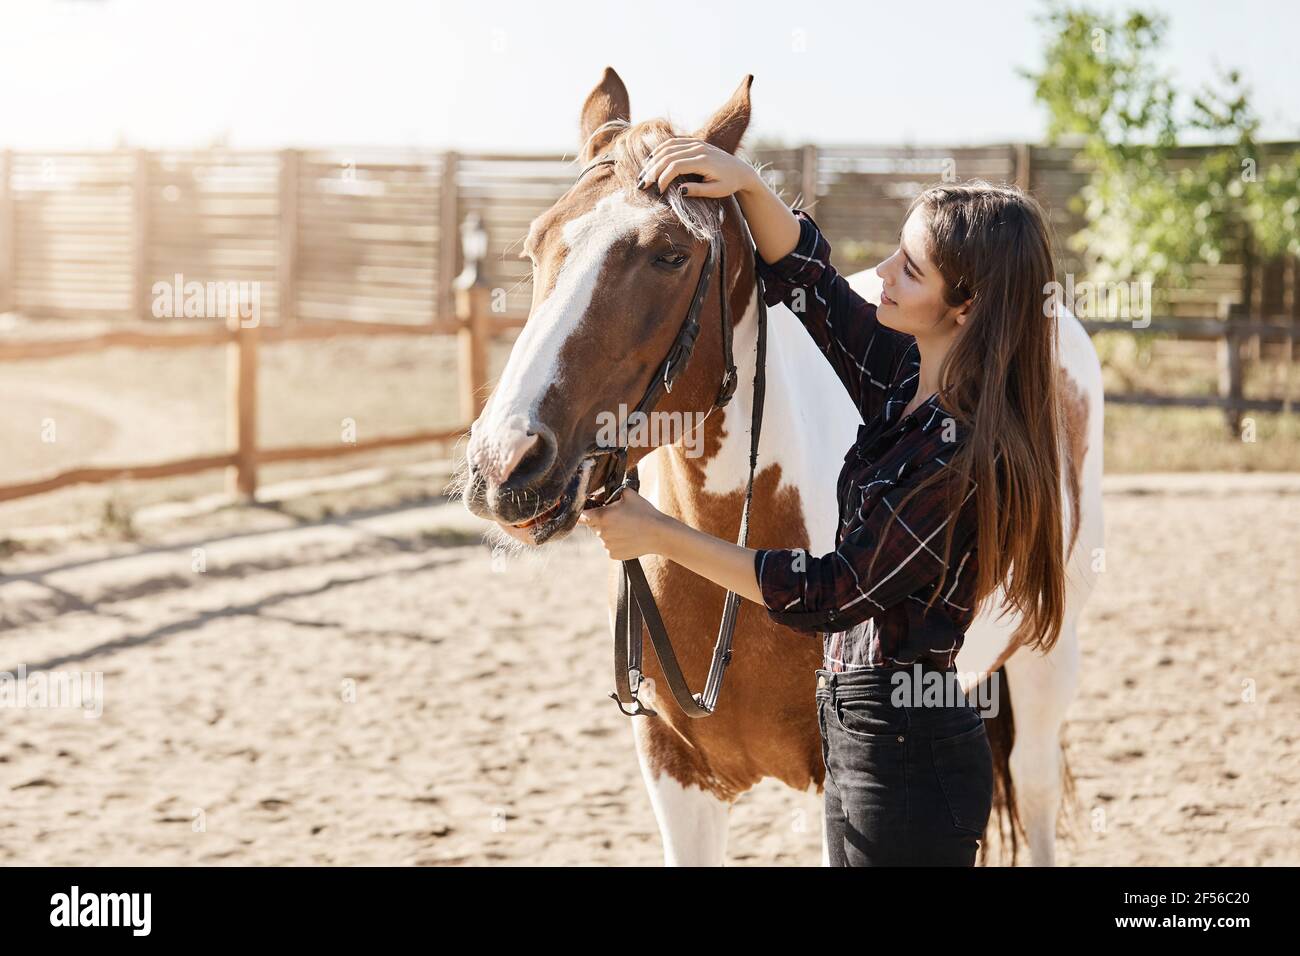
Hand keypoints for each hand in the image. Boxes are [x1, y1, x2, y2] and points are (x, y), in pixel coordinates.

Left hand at [577, 487, 668, 560]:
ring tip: (626, 527)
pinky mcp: (613, 555)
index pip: (582, 515)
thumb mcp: (628, 494)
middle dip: (600, 520)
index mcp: (602, 517)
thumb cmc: (644, 512)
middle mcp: (601, 533)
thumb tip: (598, 497)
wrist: (659, 534)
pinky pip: (609, 546)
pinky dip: (615, 542)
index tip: (590, 510)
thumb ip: (609, 493)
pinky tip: (628, 537)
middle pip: (592, 525)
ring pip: (602, 536)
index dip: (585, 512)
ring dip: (609, 531)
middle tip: (617, 517)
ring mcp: (607, 545)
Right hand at [637, 137, 758, 198]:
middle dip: (652, 171)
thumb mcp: (716, 191)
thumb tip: (679, 191)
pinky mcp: (694, 142)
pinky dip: (660, 151)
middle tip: (641, 185)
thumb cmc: (729, 184)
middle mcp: (698, 149)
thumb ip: (698, 191)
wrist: (741, 171)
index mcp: (704, 161)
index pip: (676, 166)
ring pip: (668, 147)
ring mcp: (696, 143)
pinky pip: (673, 143)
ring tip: (643, 175)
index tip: (658, 191)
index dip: (663, 178)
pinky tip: (651, 160)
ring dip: (653, 160)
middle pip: (668, 156)